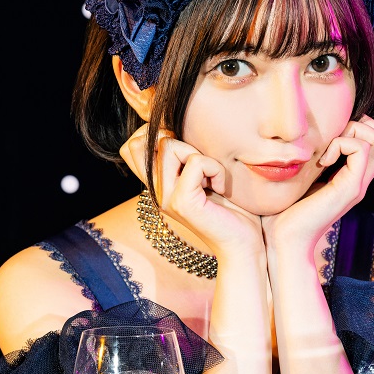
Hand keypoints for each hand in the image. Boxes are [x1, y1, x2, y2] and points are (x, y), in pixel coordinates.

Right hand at [120, 126, 263, 259]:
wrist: (243, 244)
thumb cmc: (230, 209)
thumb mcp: (203, 174)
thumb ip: (185, 157)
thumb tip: (174, 128)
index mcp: (157, 185)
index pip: (130, 148)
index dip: (154, 136)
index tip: (186, 153)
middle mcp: (155, 192)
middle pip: (147, 141)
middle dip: (180, 143)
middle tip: (201, 167)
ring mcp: (165, 198)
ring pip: (168, 147)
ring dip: (199, 155)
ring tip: (210, 179)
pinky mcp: (182, 203)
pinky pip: (196, 162)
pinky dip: (215, 169)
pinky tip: (219, 188)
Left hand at [261, 115, 373, 250]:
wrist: (284, 241)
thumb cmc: (283, 213)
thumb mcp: (299, 180)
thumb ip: (309, 162)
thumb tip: (298, 142)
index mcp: (350, 179)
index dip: (356, 129)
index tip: (327, 142)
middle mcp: (359, 181)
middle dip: (360, 125)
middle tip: (333, 140)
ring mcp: (358, 185)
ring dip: (352, 132)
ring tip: (329, 150)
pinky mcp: (350, 189)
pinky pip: (360, 150)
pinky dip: (341, 145)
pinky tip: (322, 162)